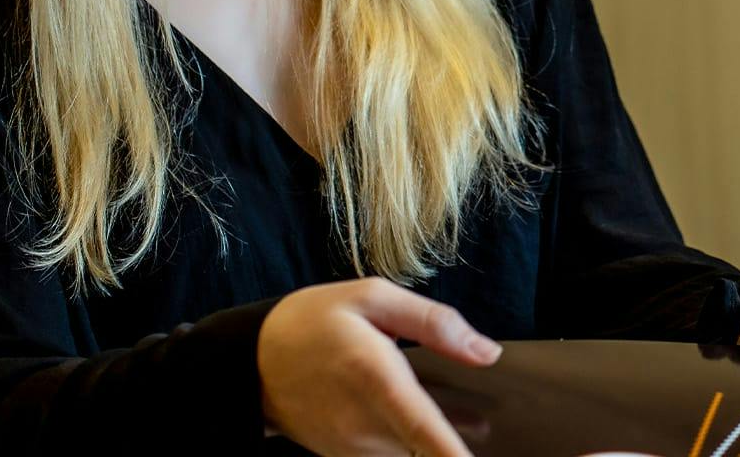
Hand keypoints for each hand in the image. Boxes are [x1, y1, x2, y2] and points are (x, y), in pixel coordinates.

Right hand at [258, 276, 500, 456]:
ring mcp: (353, 447)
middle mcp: (364, 424)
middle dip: (458, 441)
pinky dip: (416, 442)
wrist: (252, 361)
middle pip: (426, 449)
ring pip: (412, 452)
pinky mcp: (346, 456)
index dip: (451, 455)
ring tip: (472, 418)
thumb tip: (487, 353)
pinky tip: (434, 420)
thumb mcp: (373, 297)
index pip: (424, 430)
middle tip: (488, 422)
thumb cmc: (314, 320)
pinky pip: (394, 454)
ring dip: (438, 441)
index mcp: (376, 379)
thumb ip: (434, 323)